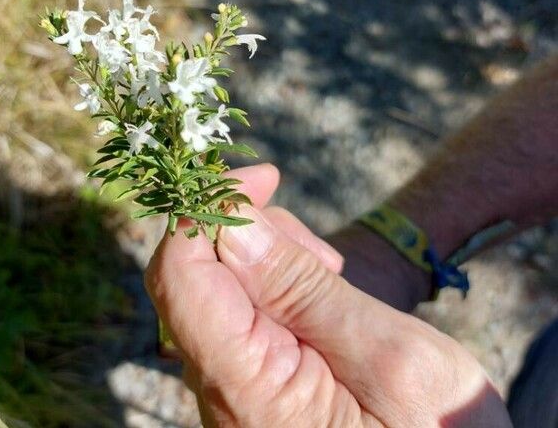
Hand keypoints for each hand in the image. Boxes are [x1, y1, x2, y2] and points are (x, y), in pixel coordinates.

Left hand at [145, 164, 510, 426]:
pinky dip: (271, 286)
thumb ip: (302, 290)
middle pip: (193, 276)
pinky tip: (317, 299)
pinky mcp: (248, 386)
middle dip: (247, 234)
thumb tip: (230, 223)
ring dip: (265, 259)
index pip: (181, 275)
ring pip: (213, 290)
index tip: (264, 178)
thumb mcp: (391, 354)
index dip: (209, 208)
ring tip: (330, 276)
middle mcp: (222, 395)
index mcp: (249, 390)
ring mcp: (232, 393)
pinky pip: (234, 315)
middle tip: (322, 254)